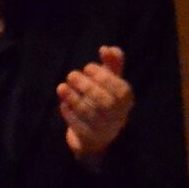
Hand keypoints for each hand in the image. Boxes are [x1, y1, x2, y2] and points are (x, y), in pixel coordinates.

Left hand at [59, 45, 135, 164]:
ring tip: (62, 87)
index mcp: (126, 101)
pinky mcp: (90, 138)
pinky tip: (63, 103)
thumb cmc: (105, 100)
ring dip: (75, 99)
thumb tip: (107, 48)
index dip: (104, 77)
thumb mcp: (110, 81)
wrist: (98, 134)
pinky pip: (79, 126)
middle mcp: (119, 116)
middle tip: (71, 75)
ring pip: (90, 114)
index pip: (120, 89)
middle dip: (87, 87)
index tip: (87, 67)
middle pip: (105, 102)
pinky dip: (70, 114)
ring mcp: (105, 129)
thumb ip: (112, 64)